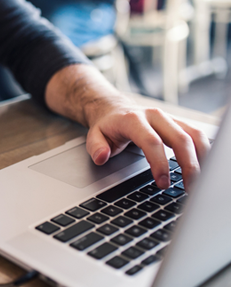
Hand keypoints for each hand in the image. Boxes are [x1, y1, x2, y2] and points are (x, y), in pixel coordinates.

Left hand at [45, 64, 210, 191]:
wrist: (114, 109)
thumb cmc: (107, 126)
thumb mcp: (94, 135)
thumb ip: (96, 147)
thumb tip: (102, 157)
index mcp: (133, 119)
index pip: (152, 141)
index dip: (160, 163)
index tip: (163, 183)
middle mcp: (154, 115)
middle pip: (180, 138)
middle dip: (188, 165)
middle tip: (189, 188)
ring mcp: (168, 118)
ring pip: (193, 135)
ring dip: (201, 159)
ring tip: (200, 182)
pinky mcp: (177, 123)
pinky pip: (197, 135)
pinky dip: (203, 151)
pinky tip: (203, 167)